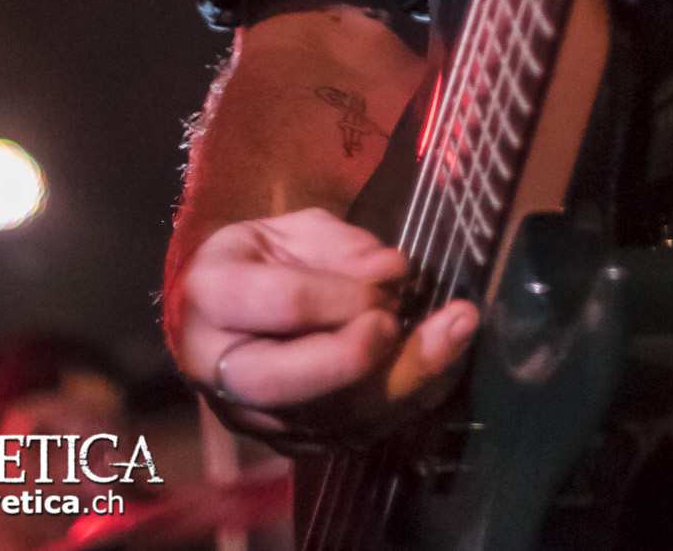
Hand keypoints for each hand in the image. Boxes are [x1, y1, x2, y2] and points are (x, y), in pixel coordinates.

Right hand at [168, 207, 476, 443]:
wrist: (219, 315)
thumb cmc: (260, 260)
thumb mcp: (291, 229)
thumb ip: (342, 246)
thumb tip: (393, 271)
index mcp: (214, 298)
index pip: (286, 304)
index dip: (344, 295)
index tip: (389, 279)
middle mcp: (224, 372)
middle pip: (299, 385)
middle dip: (367, 356)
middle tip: (414, 320)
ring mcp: (256, 418)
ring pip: (332, 419)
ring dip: (405, 379)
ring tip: (458, 331)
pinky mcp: (290, 442)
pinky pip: (353, 434)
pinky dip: (405, 401)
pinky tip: (443, 363)